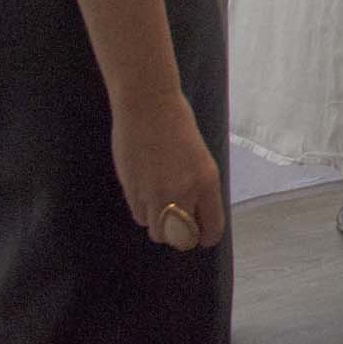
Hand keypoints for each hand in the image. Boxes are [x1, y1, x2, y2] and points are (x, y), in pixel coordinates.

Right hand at [112, 94, 224, 251]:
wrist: (148, 106)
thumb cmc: (179, 124)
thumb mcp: (201, 158)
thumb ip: (200, 188)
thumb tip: (195, 214)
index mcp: (207, 182)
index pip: (210, 229)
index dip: (206, 236)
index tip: (202, 235)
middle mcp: (182, 192)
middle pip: (180, 238)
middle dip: (181, 236)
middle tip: (180, 226)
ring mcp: (154, 193)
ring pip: (156, 230)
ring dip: (160, 224)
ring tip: (162, 205)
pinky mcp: (132, 189)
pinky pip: (139, 216)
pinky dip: (144, 212)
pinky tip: (147, 195)